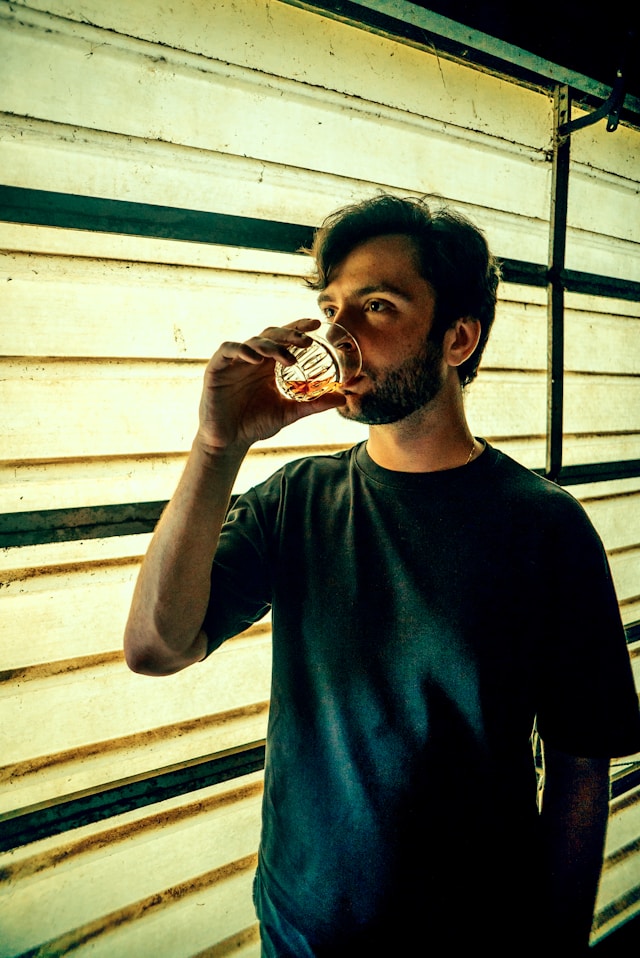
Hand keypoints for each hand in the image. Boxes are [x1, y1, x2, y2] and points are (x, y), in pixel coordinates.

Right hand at [196, 318, 345, 453]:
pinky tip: (256, 359)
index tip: (318, 324)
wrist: (229, 441)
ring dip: (272, 346)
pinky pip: (228, 350)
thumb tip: (342, 398)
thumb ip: (313, 405)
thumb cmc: (255, 424)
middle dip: (289, 334)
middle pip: (271, 335)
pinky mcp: (217, 368)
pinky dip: (242, 350)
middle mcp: (253, 359)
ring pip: (253, 341)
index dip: (299, 328)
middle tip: (307, 341)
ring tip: (288, 358)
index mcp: (268, 365)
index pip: (284, 339)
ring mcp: (235, 362)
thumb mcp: (289, 413)